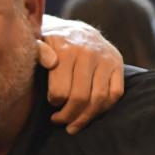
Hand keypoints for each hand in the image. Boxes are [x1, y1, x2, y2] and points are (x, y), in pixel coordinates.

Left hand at [37, 16, 123, 133]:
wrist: (73, 29)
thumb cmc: (50, 44)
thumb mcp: (37, 42)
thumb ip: (38, 51)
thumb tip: (50, 62)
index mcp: (65, 49)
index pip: (61, 90)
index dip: (54, 103)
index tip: (51, 104)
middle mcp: (88, 53)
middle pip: (80, 97)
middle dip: (68, 115)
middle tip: (59, 121)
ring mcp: (105, 58)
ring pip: (99, 98)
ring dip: (85, 118)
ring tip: (73, 126)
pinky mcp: (117, 63)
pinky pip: (115, 93)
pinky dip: (104, 108)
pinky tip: (91, 114)